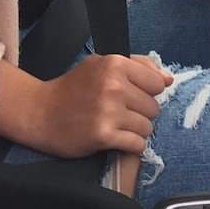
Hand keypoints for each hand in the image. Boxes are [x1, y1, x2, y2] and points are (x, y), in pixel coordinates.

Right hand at [0, 53, 170, 159]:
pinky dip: (128, 145)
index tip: (129, 95)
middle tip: (117, 111)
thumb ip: (137, 67)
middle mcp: (114, 85)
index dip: (146, 91)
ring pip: (147, 127)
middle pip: (153, 107)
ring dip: (134, 130)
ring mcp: (109, 111)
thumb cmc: (73, 89)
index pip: (157, 83)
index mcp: (114, 63)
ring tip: (114, 125)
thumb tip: (168, 79)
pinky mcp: (104, 135)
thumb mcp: (100, 65)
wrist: (41, 113)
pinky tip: (113, 138)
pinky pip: (137, 144)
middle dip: (139, 112)